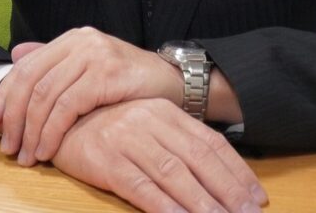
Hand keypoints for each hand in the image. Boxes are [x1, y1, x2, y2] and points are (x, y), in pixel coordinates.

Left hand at [0, 27, 179, 164]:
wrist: (173, 83)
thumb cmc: (130, 82)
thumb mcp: (90, 68)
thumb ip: (55, 63)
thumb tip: (16, 55)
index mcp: (72, 39)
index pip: (26, 66)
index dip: (4, 95)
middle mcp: (80, 41)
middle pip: (31, 80)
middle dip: (13, 117)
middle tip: (7, 147)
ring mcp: (94, 54)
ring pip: (46, 95)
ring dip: (31, 130)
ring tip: (26, 156)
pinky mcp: (106, 73)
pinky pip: (68, 106)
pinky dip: (52, 131)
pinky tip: (47, 149)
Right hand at [52, 99, 267, 212]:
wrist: (57, 116)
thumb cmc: (108, 126)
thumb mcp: (147, 126)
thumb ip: (178, 143)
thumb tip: (217, 175)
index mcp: (166, 112)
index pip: (210, 142)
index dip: (236, 171)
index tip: (257, 196)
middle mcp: (151, 122)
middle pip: (199, 159)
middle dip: (229, 191)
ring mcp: (128, 139)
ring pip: (175, 175)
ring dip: (203, 204)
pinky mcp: (107, 160)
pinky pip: (142, 188)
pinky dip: (165, 208)